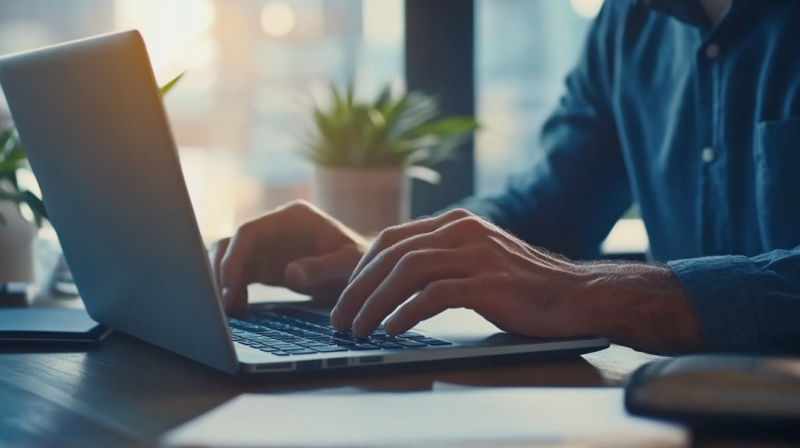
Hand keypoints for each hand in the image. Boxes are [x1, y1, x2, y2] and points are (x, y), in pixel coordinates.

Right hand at [211, 201, 368, 310]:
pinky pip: (238, 271)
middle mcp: (275, 226)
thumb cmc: (359, 263)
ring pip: (230, 255)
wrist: (365, 272)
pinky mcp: (265, 263)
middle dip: (223, 270)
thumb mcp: (348, 264)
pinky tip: (238, 307)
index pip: (250, 231)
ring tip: (232, 308)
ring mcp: (268, 244)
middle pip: (233, 242)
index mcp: (292, 217)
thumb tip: (289, 274)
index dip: (235, 257)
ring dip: (224, 280)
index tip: (231, 285)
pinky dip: (233, 287)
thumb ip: (323, 267)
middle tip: (225, 303)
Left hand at [331, 209, 704, 354]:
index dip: (361, 268)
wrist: (578, 296)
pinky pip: (435, 295)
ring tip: (358, 329)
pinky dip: (406, 312)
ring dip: (374, 302)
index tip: (345, 296)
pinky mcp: (489, 282)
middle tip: (340, 318)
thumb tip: (396, 281)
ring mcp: (477, 254)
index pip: (392, 239)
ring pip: (407, 271)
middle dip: (358, 288)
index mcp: (455, 223)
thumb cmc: (525, 286)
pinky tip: (392, 330)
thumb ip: (442, 260)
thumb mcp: (478, 261)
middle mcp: (463, 231)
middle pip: (392, 254)